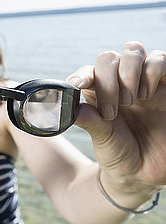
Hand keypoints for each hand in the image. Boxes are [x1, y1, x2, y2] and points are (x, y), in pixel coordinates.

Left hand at [67, 41, 165, 193]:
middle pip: (109, 58)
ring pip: (133, 51)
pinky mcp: (164, 84)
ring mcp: (142, 80)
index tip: (76, 86)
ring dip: (128, 73)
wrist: (144, 173)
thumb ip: (88, 119)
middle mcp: (119, 81)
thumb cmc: (118, 152)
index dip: (82, 75)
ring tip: (131, 101)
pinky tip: (146, 94)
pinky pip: (159, 59)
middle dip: (108, 81)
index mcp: (98, 91)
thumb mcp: (101, 137)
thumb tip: (67, 106)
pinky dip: (150, 71)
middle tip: (111, 111)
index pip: (88, 71)